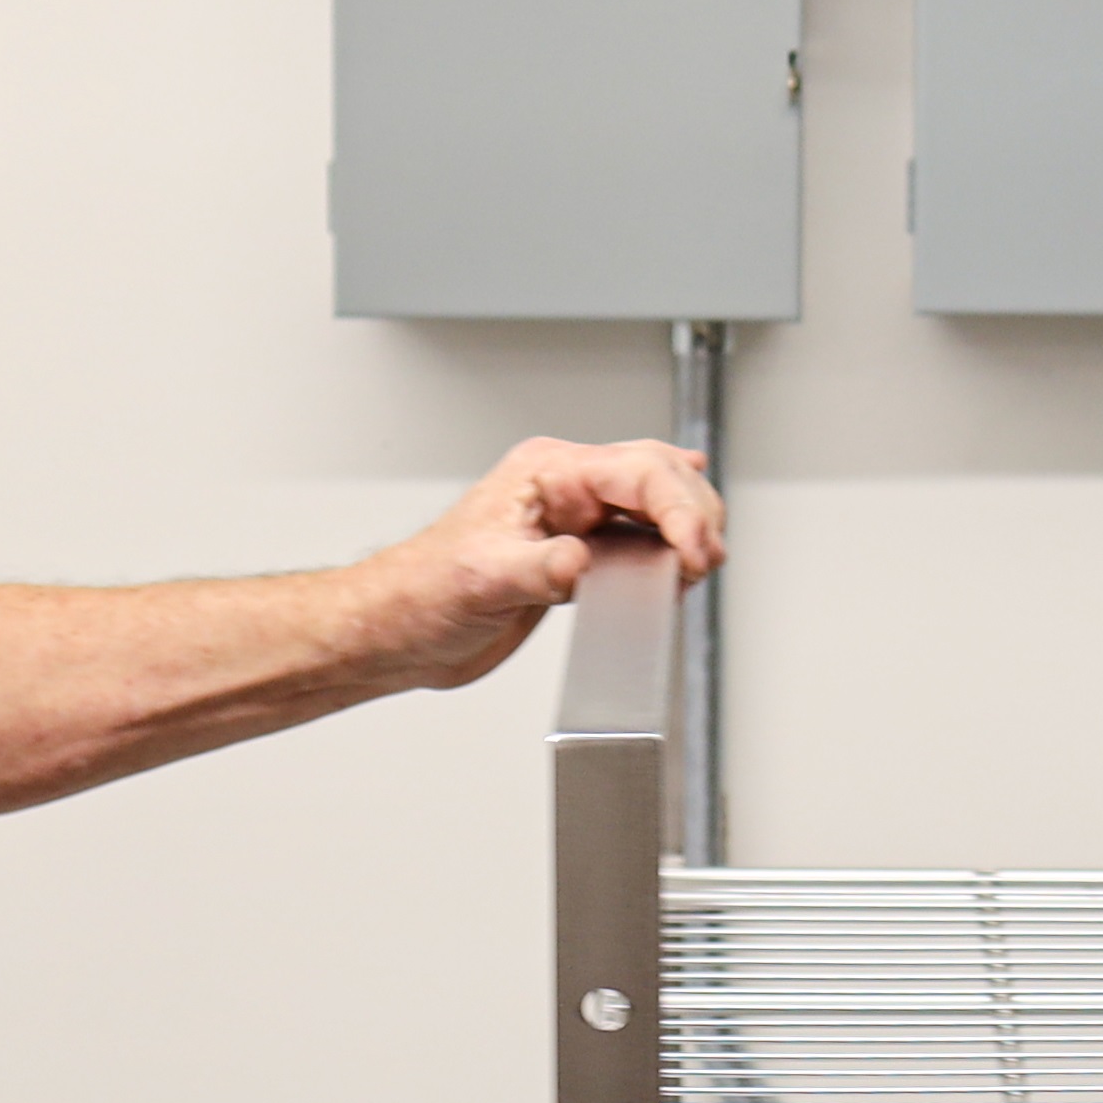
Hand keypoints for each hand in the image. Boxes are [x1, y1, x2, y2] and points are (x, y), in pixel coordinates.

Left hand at [349, 436, 724, 691]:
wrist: (397, 631)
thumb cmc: (422, 593)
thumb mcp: (483, 579)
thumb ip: (540, 568)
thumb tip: (584, 561)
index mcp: (544, 472)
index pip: (636, 471)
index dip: (678, 508)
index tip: (693, 551)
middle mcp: (563, 488)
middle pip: (657, 474)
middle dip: (694, 510)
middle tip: (705, 557)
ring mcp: (572, 520)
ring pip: (654, 501)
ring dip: (687, 526)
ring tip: (699, 561)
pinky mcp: (575, 557)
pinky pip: (638, 537)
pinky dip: (667, 547)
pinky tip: (681, 557)